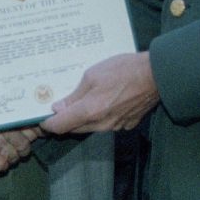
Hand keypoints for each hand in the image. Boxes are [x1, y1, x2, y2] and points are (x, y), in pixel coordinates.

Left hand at [43, 51, 158, 133]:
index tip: (43, 118)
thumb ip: (75, 94)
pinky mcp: (126, 124)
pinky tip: (104, 100)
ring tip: (83, 99)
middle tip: (60, 104)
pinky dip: (100, 116)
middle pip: (73, 129)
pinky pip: (106, 124)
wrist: (156, 75)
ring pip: (90, 127)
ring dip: (82, 118)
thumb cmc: (124, 70)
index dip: (48, 123)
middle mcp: (101, 124)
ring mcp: (115, 126)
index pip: (60, 127)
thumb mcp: (92, 75)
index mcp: (89, 111)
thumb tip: (59, 108)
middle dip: (65, 120)